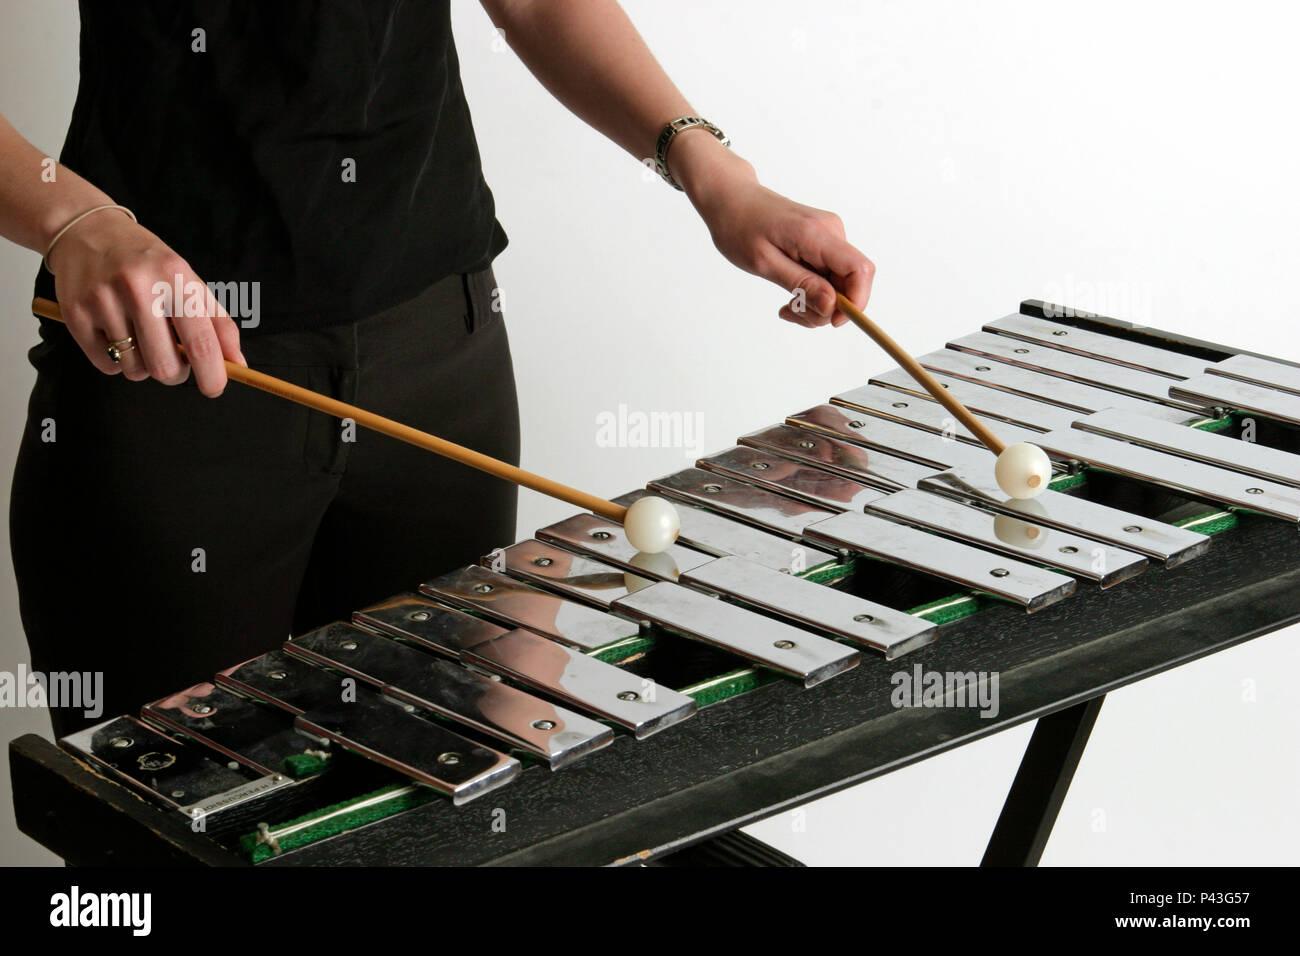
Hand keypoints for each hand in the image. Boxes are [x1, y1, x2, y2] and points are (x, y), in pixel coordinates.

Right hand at [45, 210, 244, 395]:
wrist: (87, 232)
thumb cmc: (147, 262)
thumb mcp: (187, 280)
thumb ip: (217, 322)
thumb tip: (237, 363)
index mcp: (174, 277)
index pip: (201, 341)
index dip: (212, 374)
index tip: (215, 389)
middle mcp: (138, 287)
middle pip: (166, 366)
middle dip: (175, 373)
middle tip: (174, 359)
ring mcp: (103, 300)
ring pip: (136, 370)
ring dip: (144, 366)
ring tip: (141, 338)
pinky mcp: (75, 313)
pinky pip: (106, 365)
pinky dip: (116, 361)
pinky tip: (116, 334)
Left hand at [672, 136, 873, 327]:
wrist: (732, 199)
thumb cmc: (740, 226)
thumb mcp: (764, 262)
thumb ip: (801, 283)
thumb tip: (833, 305)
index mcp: (816, 234)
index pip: (859, 269)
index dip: (856, 301)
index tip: (832, 321)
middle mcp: (831, 231)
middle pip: (850, 282)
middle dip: (827, 308)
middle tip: (792, 312)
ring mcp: (829, 236)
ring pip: (839, 284)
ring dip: (817, 303)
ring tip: (788, 306)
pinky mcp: (823, 242)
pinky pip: (829, 276)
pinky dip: (814, 292)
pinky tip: (792, 295)